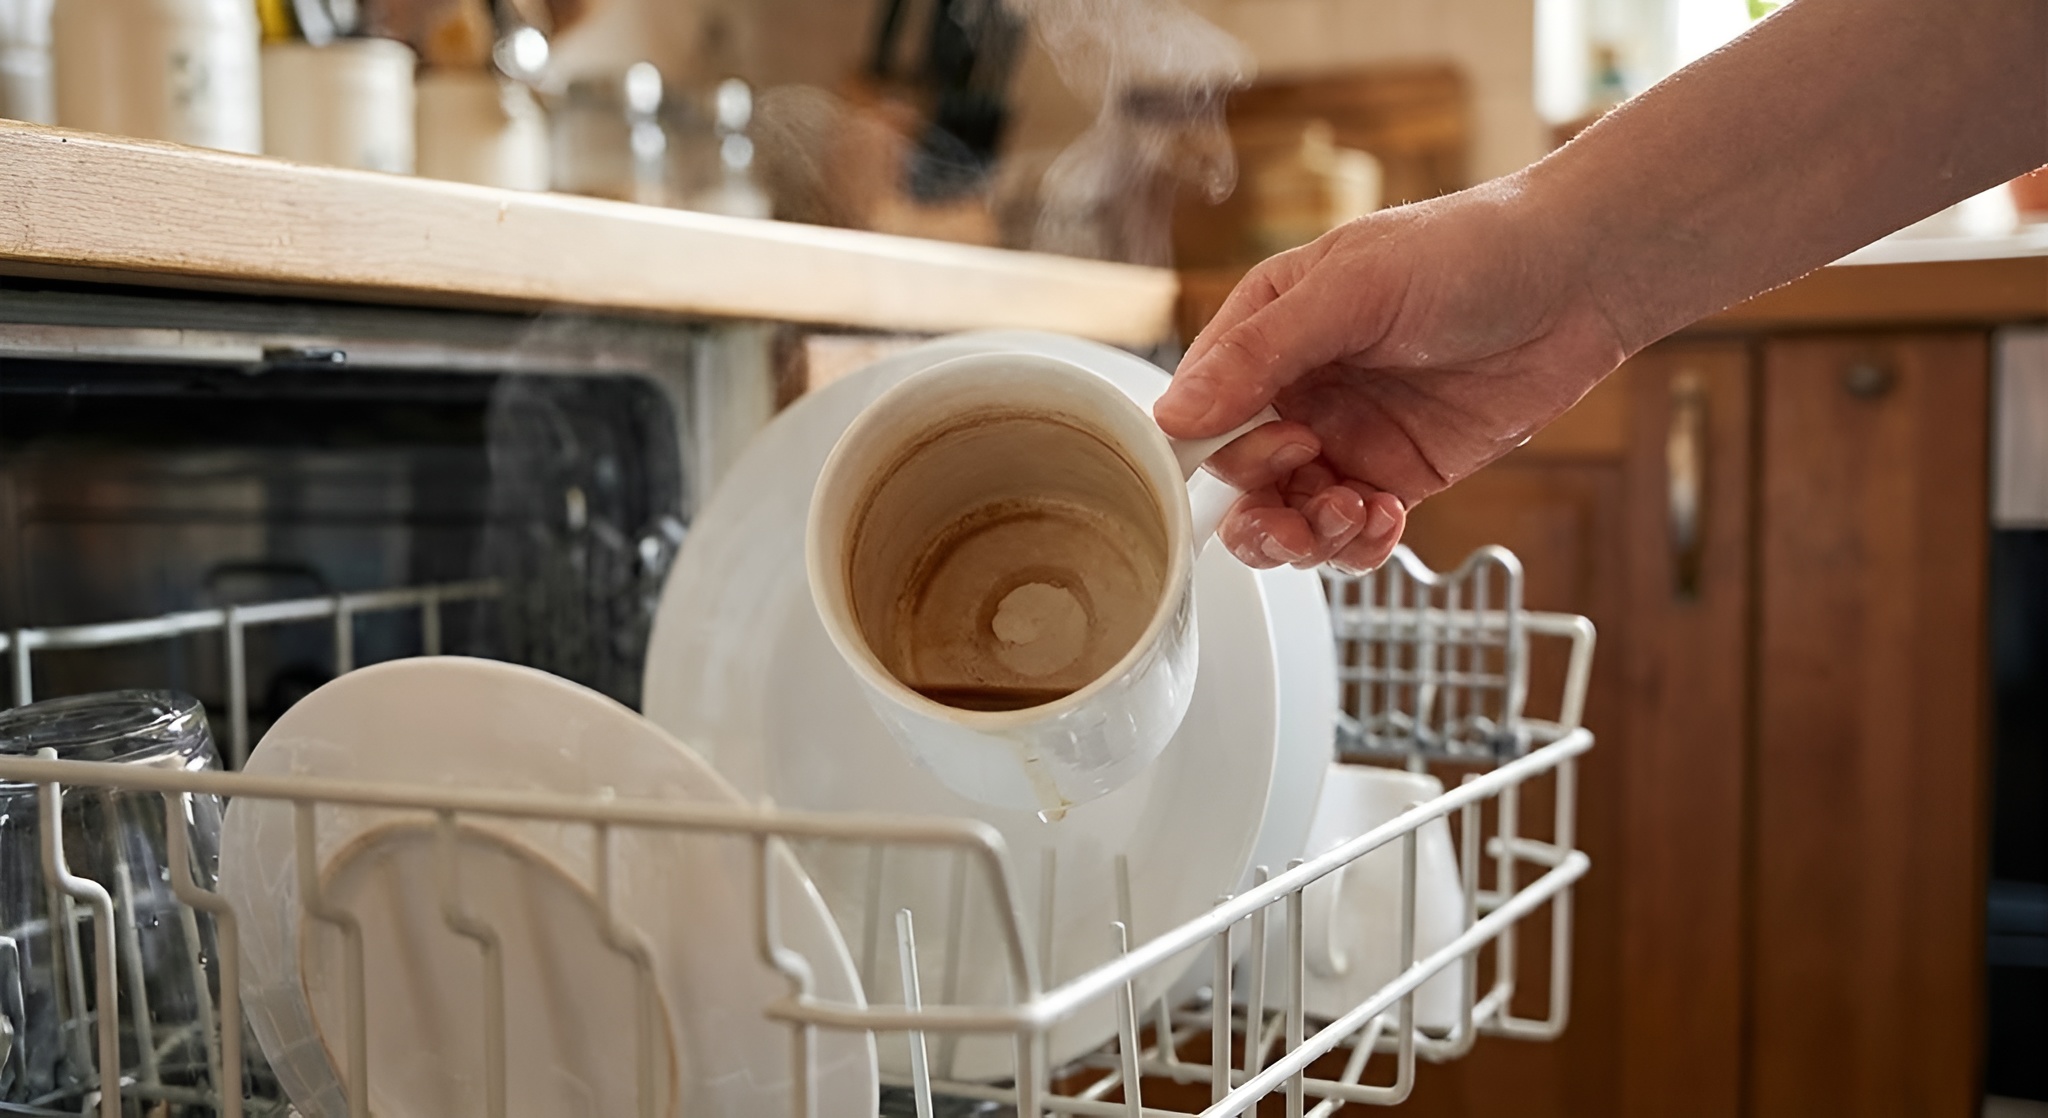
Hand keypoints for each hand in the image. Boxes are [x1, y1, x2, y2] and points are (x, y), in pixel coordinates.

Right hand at [1157, 179, 1631, 571]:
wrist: (1580, 278)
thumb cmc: (1469, 251)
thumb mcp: (1351, 290)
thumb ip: (1261, 353)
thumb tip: (1176, 415)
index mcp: (1268, 330)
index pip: (1201, 409)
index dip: (1213, 450)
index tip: (1260, 457)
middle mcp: (1299, 388)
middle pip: (1240, 479)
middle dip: (1262, 507)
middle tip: (1307, 492)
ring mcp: (1348, 436)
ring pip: (1291, 517)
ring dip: (1310, 535)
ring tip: (1355, 514)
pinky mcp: (1400, 474)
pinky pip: (1354, 533)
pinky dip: (1359, 544)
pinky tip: (1388, 519)